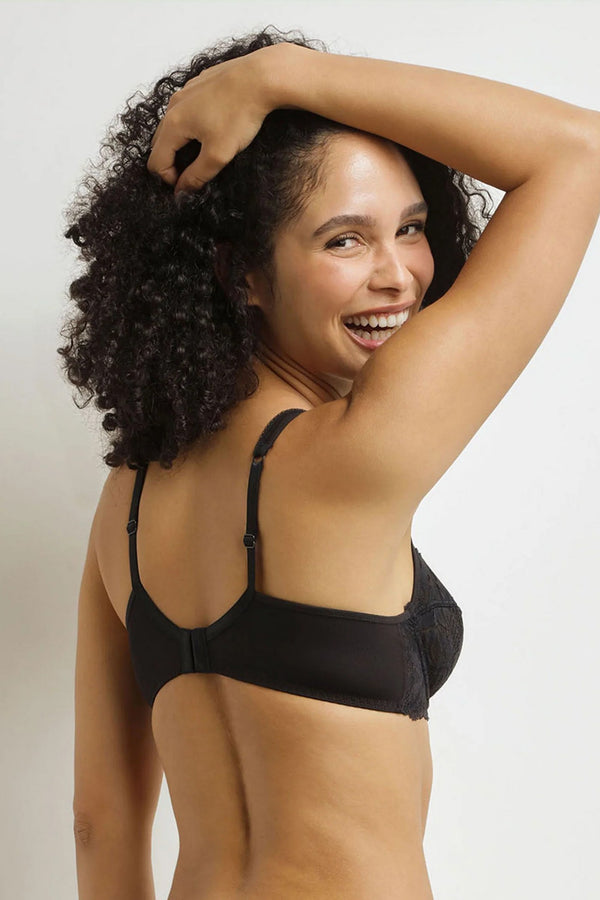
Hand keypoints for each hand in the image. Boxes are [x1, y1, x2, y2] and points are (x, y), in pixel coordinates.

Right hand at [147, 43, 288, 195]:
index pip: (156, 162)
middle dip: (173, 161)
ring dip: (182, 142)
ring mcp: (186, 91)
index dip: (170, 180)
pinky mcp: (200, 83)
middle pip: (160, 142)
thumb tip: (181, 191)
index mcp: (173, 124)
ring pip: (174, 124)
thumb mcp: (219, 154)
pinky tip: (215, 126)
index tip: (190, 184)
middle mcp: (173, 105)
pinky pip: (188, 108)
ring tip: (207, 149)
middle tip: (197, 170)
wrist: (261, 76)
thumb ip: (197, 176)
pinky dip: (193, 123)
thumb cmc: (240, 115)